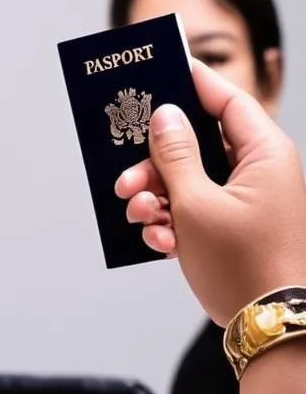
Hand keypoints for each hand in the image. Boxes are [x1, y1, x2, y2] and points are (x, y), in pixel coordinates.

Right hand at [115, 57, 305, 324]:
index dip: (193, 84)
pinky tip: (161, 243)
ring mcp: (246, 203)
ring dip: (156, 199)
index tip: (162, 68)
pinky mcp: (232, 231)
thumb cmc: (243, 262)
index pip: (227, 101)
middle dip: (155, 165)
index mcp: (262, 153)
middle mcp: (257, 172)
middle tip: (125, 180)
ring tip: (139, 217)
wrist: (268, 325)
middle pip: (196, 147)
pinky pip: (193, 213)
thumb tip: (165, 116)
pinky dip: (171, 224)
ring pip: (188, 183)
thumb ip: (176, 156)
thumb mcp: (197, 205)